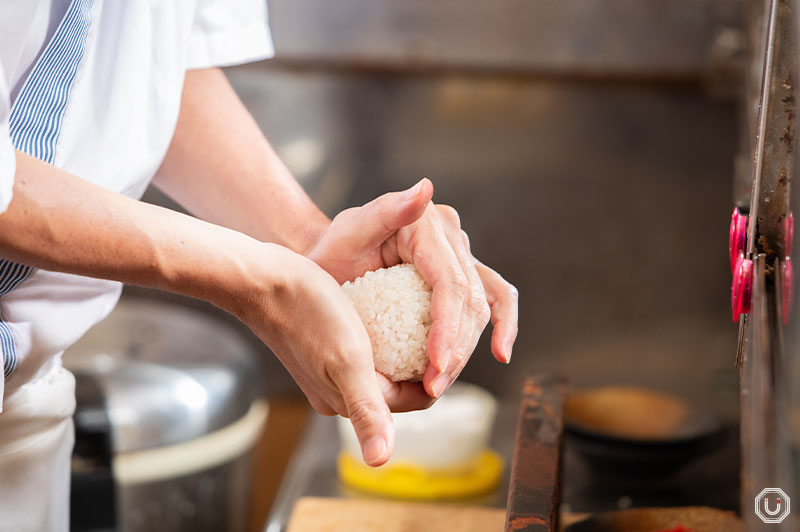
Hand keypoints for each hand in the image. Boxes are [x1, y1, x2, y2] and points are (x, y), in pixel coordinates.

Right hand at [228, 244, 424, 465]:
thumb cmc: (306, 313)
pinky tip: (390, 310)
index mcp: (347, 403)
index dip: (438, 375)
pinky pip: (367, 348)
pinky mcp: (324, 349)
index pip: (414, 400)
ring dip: (404, 347)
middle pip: (400, 385)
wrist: (264, 282)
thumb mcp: (347, 359)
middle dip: (423, 361)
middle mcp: (339, 393)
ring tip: (421, 317)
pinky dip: (382, 335)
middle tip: (442, 325)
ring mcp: (330, 371)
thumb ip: (367, 410)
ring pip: (385, 365)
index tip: (452, 342)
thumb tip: (380, 462)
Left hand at [307, 179, 518, 401]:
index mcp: (428, 225)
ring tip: (440, 384)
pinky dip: (500, 325)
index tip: (436, 366)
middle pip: (471, 299)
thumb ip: (386, 210)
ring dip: (468, 349)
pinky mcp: (462, 273)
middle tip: (433, 387)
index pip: (450, 282)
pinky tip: (500, 353)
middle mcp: (452, 236)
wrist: (330, 258)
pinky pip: (492, 298)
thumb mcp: (349, 231)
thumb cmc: (333, 249)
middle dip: (457, 347)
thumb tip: (425, 188)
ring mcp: (460, 254)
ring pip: (483, 305)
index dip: (448, 327)